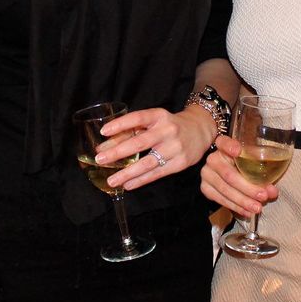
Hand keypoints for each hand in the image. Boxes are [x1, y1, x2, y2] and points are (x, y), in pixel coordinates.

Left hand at [95, 105, 215, 190]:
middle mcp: (167, 131)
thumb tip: (105, 146)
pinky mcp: (180, 163)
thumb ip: (131, 131)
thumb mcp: (154, 122)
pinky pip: (157, 174)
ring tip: (111, 180)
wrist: (200, 130)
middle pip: (139, 142)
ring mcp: (175, 148)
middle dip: (118, 152)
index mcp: (159, 116)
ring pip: (147, 163)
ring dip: (127, 172)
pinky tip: (128, 184)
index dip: (120, 124)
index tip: (104, 132)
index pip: (137, 118)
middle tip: (100, 159)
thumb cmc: (170, 126)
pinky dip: (140, 180)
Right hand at [199, 135, 278, 216]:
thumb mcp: (250, 162)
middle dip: (248, 188)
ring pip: (225, 190)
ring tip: (257, 208)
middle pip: (229, 174)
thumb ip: (261, 172)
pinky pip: (221, 200)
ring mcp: (207, 174)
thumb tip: (272, 190)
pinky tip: (247, 211)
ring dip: (243, 201)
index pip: (224, 143)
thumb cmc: (243, 165)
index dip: (230, 146)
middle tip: (263, 196)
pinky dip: (236, 207)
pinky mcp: (205, 188)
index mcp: (223, 145)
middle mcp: (212, 158)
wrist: (228, 173)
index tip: (238, 151)